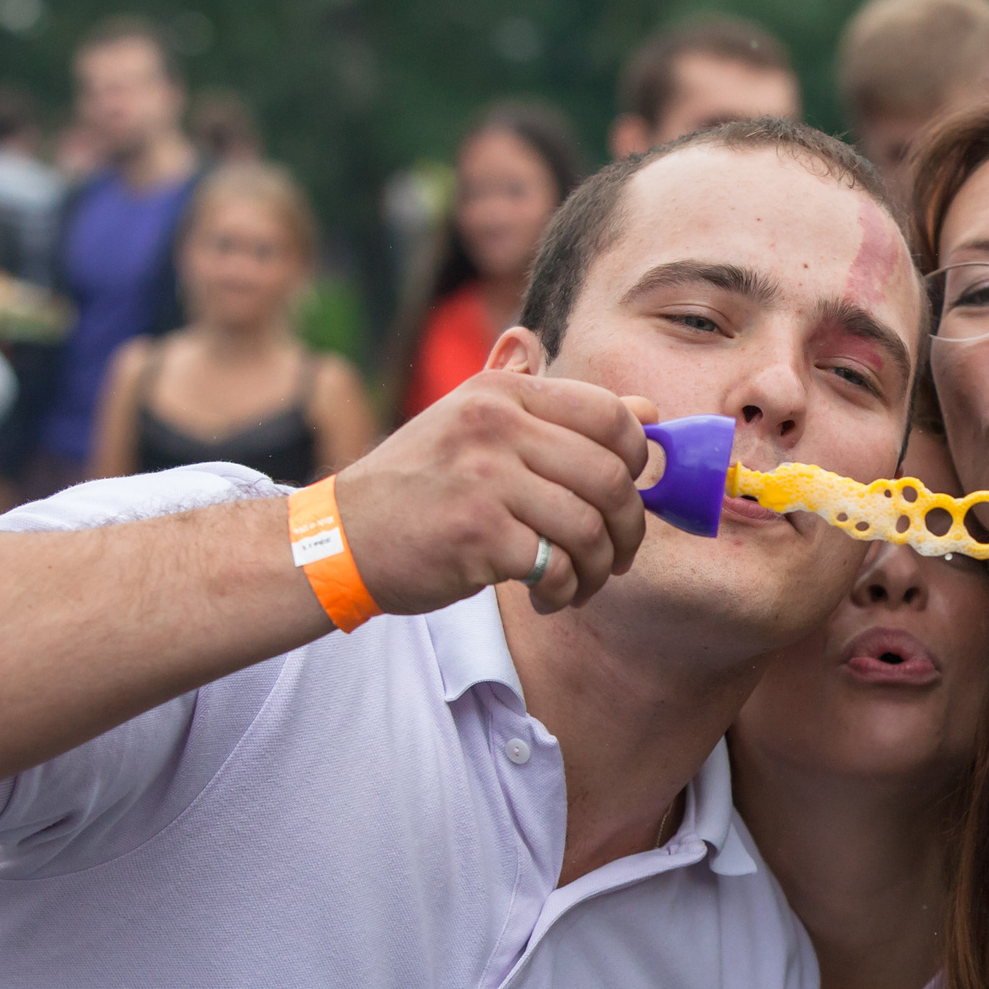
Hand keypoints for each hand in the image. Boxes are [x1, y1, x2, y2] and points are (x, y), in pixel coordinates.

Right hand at [337, 370, 653, 616]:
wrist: (340, 539)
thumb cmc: (422, 488)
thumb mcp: (482, 431)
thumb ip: (559, 418)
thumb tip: (648, 412)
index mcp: (503, 393)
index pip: (611, 415)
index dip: (638, 461)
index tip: (628, 493)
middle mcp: (494, 426)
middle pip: (610, 477)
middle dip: (628, 528)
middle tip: (615, 555)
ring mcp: (483, 478)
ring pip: (589, 527)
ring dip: (597, 568)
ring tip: (579, 581)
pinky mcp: (476, 534)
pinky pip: (557, 566)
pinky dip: (564, 590)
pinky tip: (546, 594)